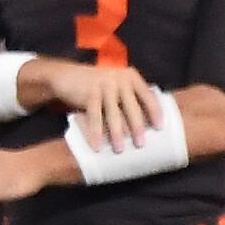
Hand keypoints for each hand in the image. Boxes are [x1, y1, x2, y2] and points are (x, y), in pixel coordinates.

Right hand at [33, 60, 162, 151]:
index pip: (147, 96)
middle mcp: (120, 79)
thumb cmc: (94, 85)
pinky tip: (97, 145)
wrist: (64, 75)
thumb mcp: (114, 85)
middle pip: (132, 107)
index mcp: (130, 77)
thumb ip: (128, 96)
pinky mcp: (89, 93)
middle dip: (137, 128)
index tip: (160, 128)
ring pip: (114, 114)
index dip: (155, 113)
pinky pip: (95, 117)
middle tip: (141, 145)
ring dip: (117, 134)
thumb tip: (144, 124)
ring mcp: (104, 85)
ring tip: (119, 149)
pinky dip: (96, 132)